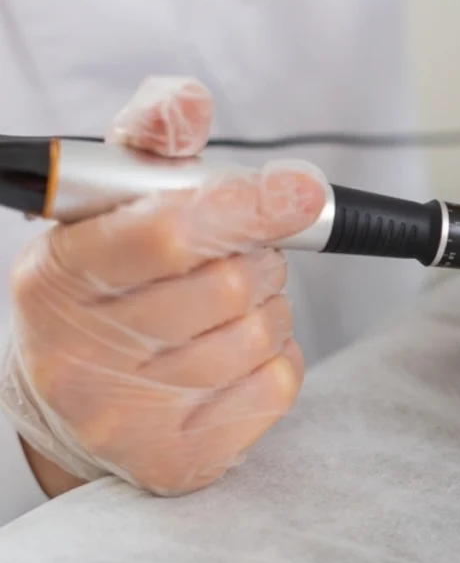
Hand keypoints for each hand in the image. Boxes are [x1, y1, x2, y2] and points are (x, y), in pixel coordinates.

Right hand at [1, 76, 326, 496]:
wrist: (73, 403)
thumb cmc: (105, 292)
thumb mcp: (107, 210)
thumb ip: (150, 147)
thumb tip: (189, 102)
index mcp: (56, 277)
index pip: (168, 232)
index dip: (246, 206)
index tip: (300, 192)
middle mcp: (80, 356)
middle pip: (231, 284)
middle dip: (255, 259)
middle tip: (234, 260)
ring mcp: (127, 417)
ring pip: (263, 333)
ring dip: (268, 307)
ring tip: (226, 310)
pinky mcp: (180, 460)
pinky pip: (279, 382)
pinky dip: (277, 356)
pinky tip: (236, 355)